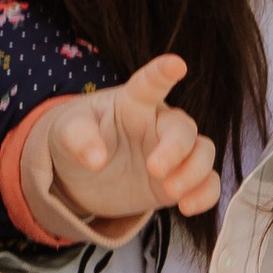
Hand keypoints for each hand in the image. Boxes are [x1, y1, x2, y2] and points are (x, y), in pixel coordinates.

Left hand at [20, 53, 217, 241]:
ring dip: (194, 172)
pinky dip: (205, 195)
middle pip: (184, 128)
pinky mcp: (178, 180)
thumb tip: (97, 160)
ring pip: (203, 152)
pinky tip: (187, 207)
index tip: (176, 65)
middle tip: (154, 170)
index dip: (163, 73)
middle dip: (176, 149)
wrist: (82, 174)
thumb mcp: (65, 133)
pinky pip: (206, 183)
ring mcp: (172, 153)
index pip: (150, 83)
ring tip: (171, 193)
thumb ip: (78, 138)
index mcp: (133, 103)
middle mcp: (158, 124)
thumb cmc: (78, 138)